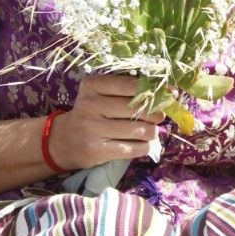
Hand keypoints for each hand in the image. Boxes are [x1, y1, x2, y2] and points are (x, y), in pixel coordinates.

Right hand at [49, 74, 164, 170]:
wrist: (63, 141)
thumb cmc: (91, 113)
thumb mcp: (100, 94)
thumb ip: (127, 90)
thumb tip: (167, 91)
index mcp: (93, 86)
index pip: (130, 85)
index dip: (154, 89)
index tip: (172, 92)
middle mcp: (90, 105)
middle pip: (136, 108)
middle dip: (155, 112)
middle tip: (161, 115)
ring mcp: (93, 129)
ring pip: (137, 129)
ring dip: (151, 131)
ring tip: (151, 131)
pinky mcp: (97, 150)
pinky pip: (132, 148)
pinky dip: (144, 147)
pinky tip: (143, 144)